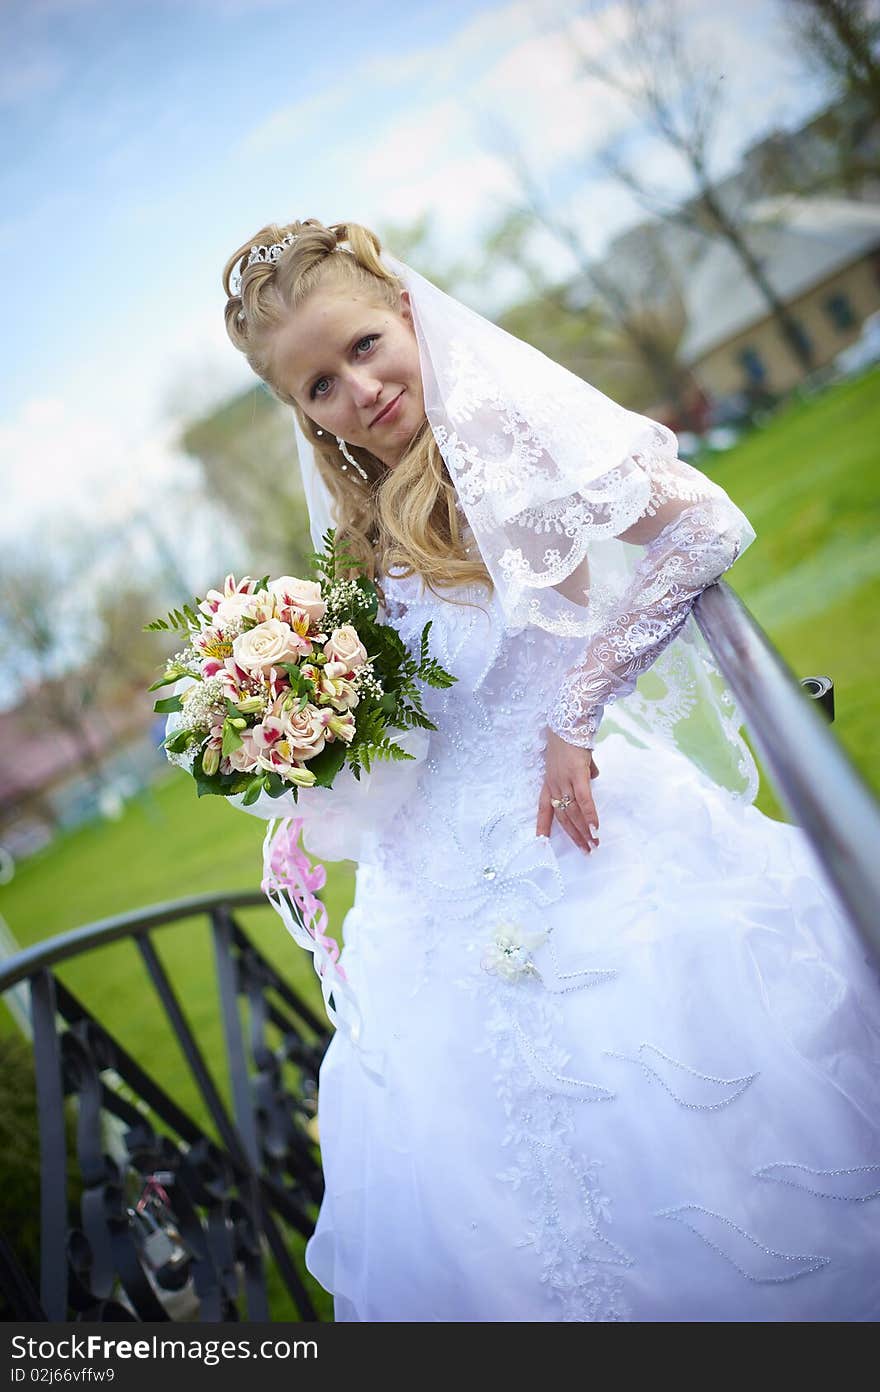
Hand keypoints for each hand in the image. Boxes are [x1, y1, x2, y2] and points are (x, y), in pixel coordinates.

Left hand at [536, 728, 599, 853]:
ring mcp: (564, 780)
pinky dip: (589, 816)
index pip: (543, 807)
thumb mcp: (575, 759)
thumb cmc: (572, 739)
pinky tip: (595, 829)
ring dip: (583, 831)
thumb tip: (593, 777)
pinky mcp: (577, 775)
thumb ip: (583, 771)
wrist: (570, 721)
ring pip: (572, 812)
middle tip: (585, 851)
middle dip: (573, 835)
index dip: (542, 825)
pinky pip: (584, 800)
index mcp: (550, 781)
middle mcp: (554, 784)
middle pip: (562, 816)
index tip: (541, 841)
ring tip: (593, 845)